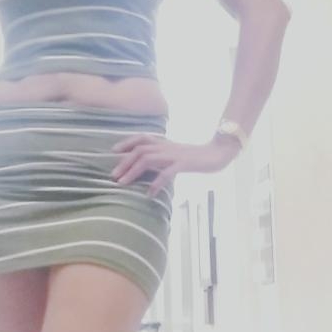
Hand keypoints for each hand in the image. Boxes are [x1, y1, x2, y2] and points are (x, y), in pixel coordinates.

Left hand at [111, 134, 238, 196]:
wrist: (218, 153)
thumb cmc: (196, 156)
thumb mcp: (176, 153)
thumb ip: (162, 156)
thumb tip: (146, 165)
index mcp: (165, 143)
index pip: (142, 138)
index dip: (127, 142)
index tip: (114, 151)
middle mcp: (166, 146)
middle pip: (140, 150)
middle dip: (124, 162)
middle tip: (113, 176)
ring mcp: (174, 155)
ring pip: (148, 159)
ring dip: (133, 171)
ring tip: (123, 183)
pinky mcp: (184, 164)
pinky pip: (166, 173)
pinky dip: (156, 183)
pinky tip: (149, 193)